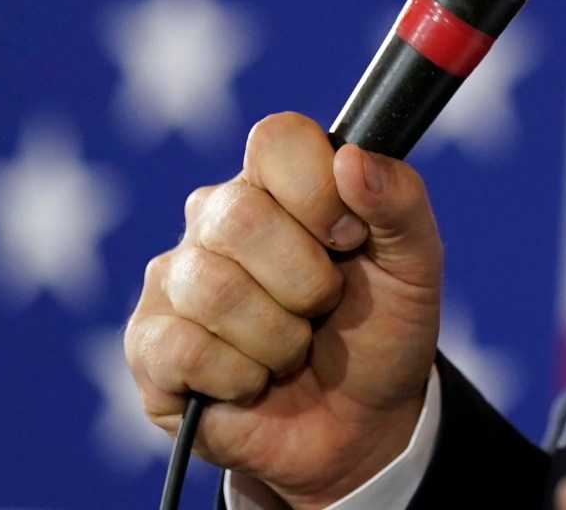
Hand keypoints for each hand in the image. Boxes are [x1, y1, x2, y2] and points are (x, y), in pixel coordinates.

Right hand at [123, 112, 444, 508]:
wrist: (360, 425)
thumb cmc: (380, 331)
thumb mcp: (416, 266)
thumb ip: (401, 202)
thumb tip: (352, 159)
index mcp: (278, 183)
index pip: (275, 139)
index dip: (318, 192)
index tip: (350, 240)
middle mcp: (214, 219)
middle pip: (238, 216)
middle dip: (306, 281)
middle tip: (322, 307)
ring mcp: (175, 279)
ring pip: (213, 289)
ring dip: (280, 338)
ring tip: (291, 349)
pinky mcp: (149, 344)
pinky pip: (184, 349)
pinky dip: (241, 378)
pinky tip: (254, 381)